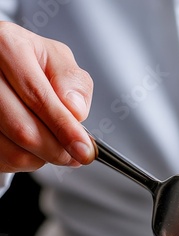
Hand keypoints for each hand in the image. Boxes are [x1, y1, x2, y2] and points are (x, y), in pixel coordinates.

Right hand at [0, 21, 93, 173]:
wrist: (2, 66)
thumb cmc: (31, 62)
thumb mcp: (58, 60)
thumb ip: (73, 82)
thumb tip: (75, 110)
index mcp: (7, 47)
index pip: (38, 98)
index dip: (65, 128)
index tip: (84, 148)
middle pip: (23, 129)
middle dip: (56, 150)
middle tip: (75, 155)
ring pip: (12, 150)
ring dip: (41, 157)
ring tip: (52, 144)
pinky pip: (4, 157)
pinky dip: (25, 159)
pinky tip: (32, 146)